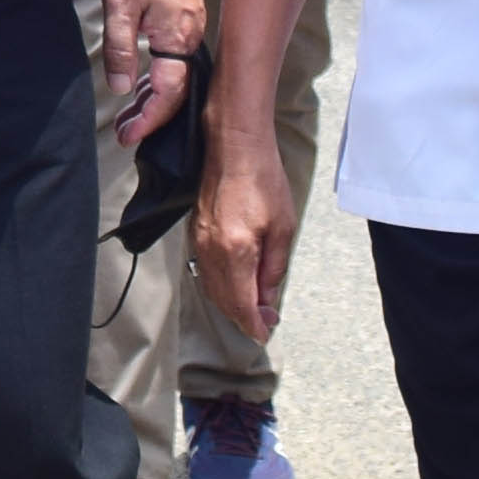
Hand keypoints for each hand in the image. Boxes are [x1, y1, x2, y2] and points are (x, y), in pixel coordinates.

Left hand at [100, 0, 205, 143]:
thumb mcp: (119, 3)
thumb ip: (120, 48)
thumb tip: (121, 88)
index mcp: (178, 37)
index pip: (169, 92)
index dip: (149, 118)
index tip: (128, 135)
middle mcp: (190, 36)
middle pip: (175, 89)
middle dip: (150, 115)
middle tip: (124, 134)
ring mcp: (189, 27)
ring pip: (174, 74)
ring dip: (151, 97)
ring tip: (127, 117)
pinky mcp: (183, 18)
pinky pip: (173, 58)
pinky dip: (157, 76)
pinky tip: (139, 84)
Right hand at [191, 108, 301, 344]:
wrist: (233, 146)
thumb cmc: (263, 180)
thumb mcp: (282, 227)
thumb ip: (274, 267)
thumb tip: (268, 297)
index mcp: (235, 252)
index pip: (241, 304)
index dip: (254, 324)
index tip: (265, 333)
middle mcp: (211, 251)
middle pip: (223, 300)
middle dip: (243, 316)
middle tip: (265, 322)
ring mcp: (199, 242)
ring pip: (211, 287)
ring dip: (231, 303)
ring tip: (254, 306)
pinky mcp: (195, 232)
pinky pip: (205, 270)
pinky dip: (220, 285)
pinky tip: (236, 283)